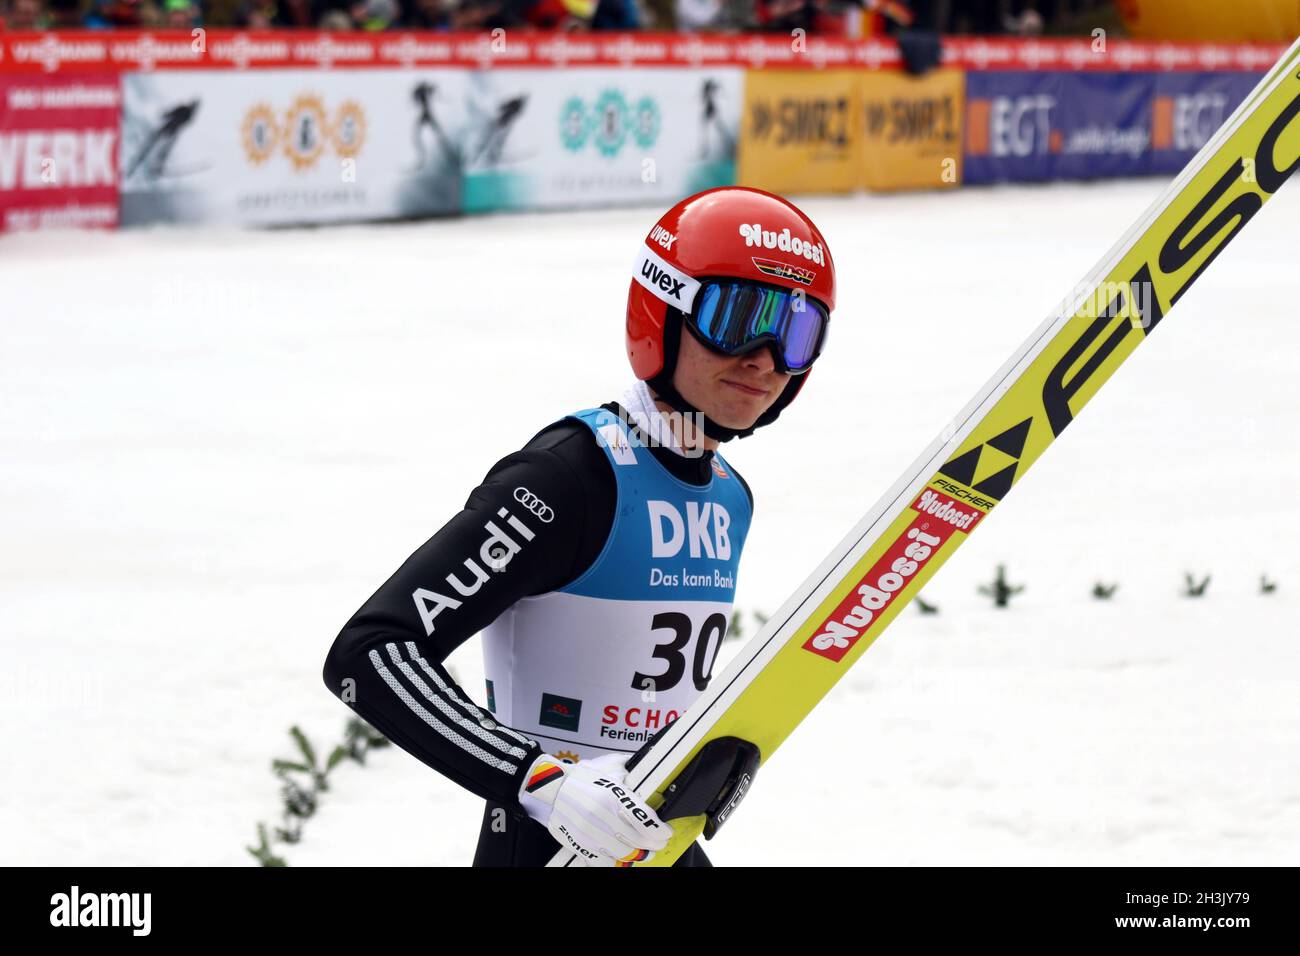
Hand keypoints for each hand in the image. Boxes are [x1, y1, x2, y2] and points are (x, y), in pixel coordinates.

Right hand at [518, 753, 670, 866]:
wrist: (550, 788)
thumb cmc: (580, 777)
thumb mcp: (609, 765)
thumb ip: (631, 769)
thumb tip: (649, 771)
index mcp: (612, 796)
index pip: (646, 820)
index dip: (661, 831)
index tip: (665, 832)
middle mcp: (603, 817)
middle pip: (639, 841)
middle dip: (654, 844)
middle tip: (659, 843)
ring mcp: (591, 834)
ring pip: (625, 854)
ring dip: (639, 855)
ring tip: (645, 852)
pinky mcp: (581, 844)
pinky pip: (604, 862)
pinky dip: (617, 861)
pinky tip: (623, 856)